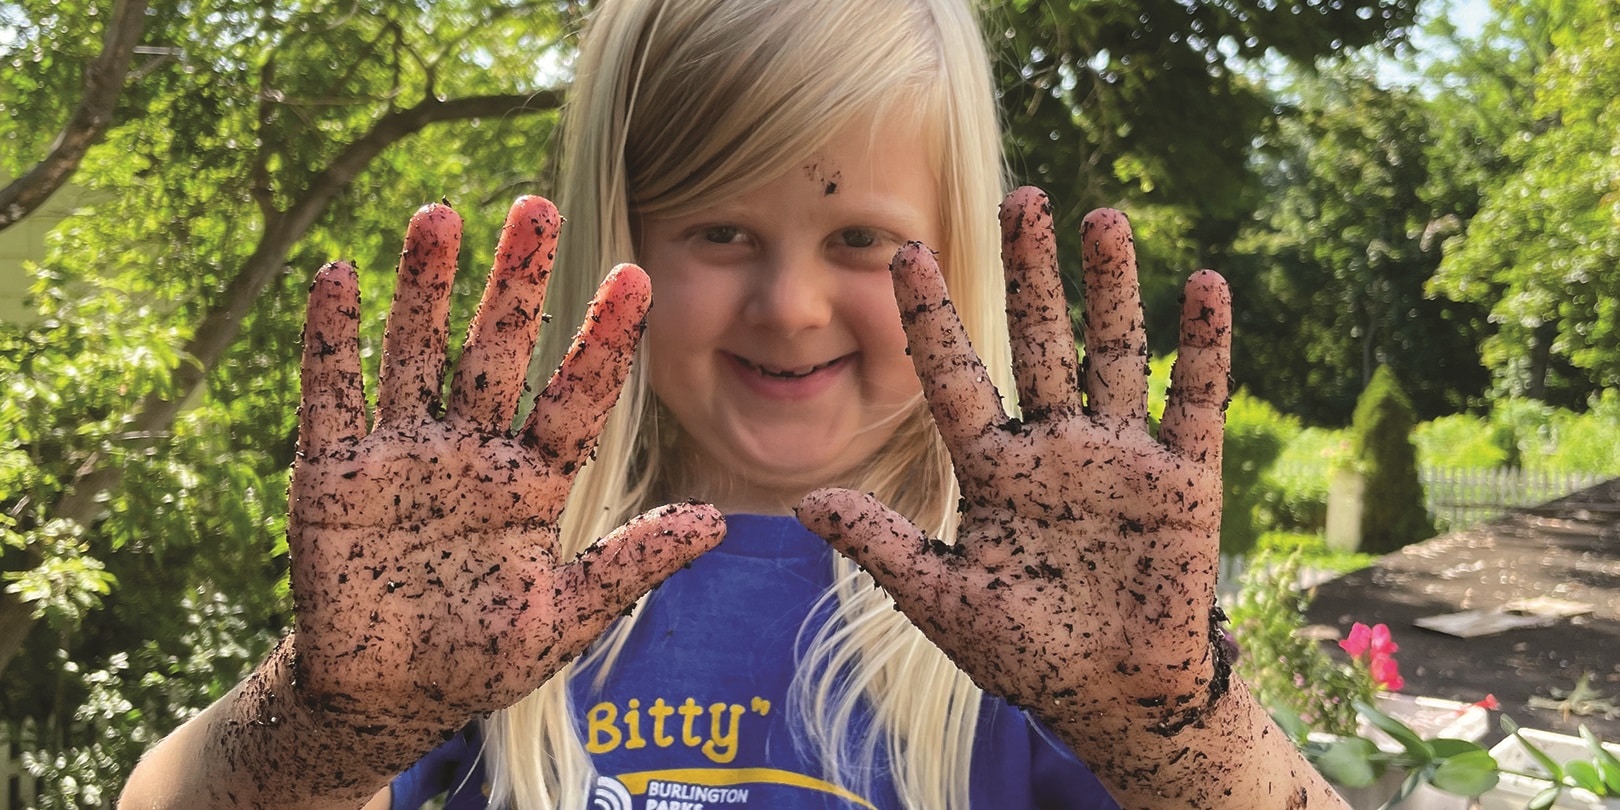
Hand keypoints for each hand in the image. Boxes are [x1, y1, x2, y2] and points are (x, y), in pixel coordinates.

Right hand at [291, 197, 723, 730]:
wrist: (384, 695)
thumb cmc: (480, 656)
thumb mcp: (564, 616)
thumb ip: (631, 565)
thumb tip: (717, 522)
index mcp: (531, 478)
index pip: (575, 395)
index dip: (602, 339)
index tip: (635, 277)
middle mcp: (470, 449)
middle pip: (496, 349)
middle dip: (515, 282)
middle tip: (536, 207)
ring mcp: (401, 454)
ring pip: (415, 351)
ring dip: (424, 287)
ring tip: (440, 216)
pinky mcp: (332, 473)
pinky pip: (331, 394)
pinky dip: (329, 340)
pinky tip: (338, 278)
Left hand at [797, 187, 1229, 735]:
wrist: (1116, 700)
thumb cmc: (1028, 653)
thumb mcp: (943, 599)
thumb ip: (883, 545)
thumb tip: (803, 501)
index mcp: (995, 469)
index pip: (956, 378)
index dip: (931, 318)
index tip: (906, 253)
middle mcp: (1057, 447)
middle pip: (1038, 342)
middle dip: (1028, 274)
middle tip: (1017, 199)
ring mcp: (1122, 457)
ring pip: (1114, 353)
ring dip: (1110, 289)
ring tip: (1098, 217)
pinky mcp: (1184, 480)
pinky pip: (1196, 401)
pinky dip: (1203, 347)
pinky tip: (1203, 283)